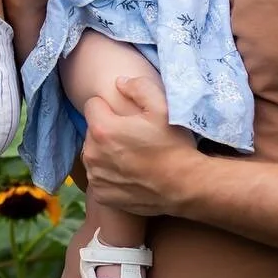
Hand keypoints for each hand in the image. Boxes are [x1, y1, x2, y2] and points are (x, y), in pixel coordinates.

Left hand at [82, 74, 199, 216]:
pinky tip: (131, 175)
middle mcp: (92, 154)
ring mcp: (95, 177)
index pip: (92, 105)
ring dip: (107, 153)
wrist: (185, 186)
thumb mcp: (163, 107)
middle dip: (107, 131)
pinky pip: (99, 177)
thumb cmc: (173, 145)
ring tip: (133, 157)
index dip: (109, 107)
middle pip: (93, 131)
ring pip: (94, 154)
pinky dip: (110, 175)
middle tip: (133, 138)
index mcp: (102, 129)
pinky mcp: (101, 195)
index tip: (126, 117)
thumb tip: (119, 82)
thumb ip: (139, 87)